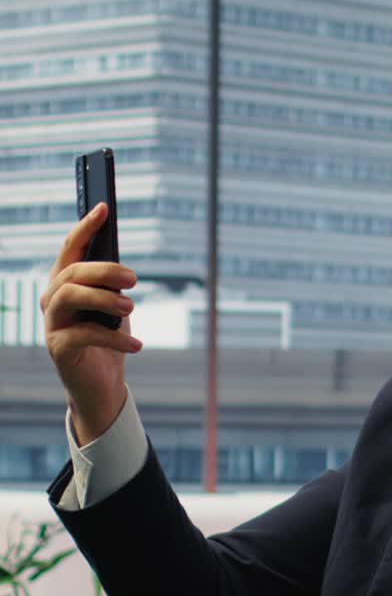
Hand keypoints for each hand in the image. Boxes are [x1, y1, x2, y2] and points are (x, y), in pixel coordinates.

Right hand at [41, 203, 140, 445]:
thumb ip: (113, 287)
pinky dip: (114, 337)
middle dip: (103, 270)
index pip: (70, 250)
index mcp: (64, 285)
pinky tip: (136, 344)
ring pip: (69, 296)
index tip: (104, 208)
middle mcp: (51, 301)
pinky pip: (84, 334)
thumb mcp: (114, 310)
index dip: (85, 228)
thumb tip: (123, 269)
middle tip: (134, 279)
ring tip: (130, 307)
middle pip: (71, 272)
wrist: (102, 387)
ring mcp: (51, 325)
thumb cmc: (108, 342)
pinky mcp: (59, 349)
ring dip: (103, 298)